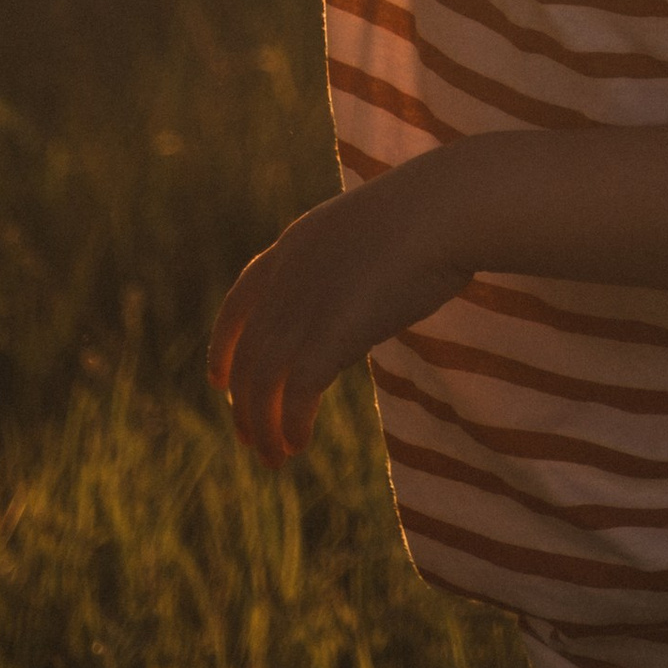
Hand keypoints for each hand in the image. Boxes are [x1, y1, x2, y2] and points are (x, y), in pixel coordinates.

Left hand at [207, 171, 469, 467]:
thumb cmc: (435, 214)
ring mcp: (305, 306)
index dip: (223, 345)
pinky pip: (297, 393)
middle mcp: (288, 278)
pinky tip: (299, 443)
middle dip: (245, 405)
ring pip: (263, 381)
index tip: (219, 381)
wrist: (448, 209)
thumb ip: (354, 263)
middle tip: (252, 441)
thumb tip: (366, 289)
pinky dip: (292, 423)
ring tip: (275, 458)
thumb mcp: (374, 232)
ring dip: (264, 426)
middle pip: (249, 355)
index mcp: (296, 244)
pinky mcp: (330, 336)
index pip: (239, 302)